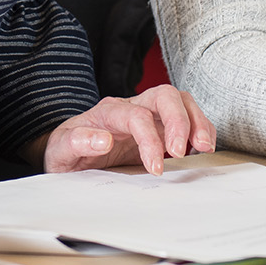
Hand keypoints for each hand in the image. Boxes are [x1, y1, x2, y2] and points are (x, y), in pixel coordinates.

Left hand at [33, 85, 216, 174]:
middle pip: (164, 96)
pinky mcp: (159, 126)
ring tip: (204, 147)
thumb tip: (103, 139)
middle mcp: (131, 106)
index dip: (150, 140)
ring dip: (196, 121)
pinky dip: (199, 129)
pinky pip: (186, 117)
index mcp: (107, 112)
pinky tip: (202, 147)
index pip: (136, 116)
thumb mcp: (60, 151)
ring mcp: (148, 113)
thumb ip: (77, 142)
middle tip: (182, 152)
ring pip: (180, 101)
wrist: (68, 151)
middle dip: (179, 122)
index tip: (155, 169)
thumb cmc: (66, 151)